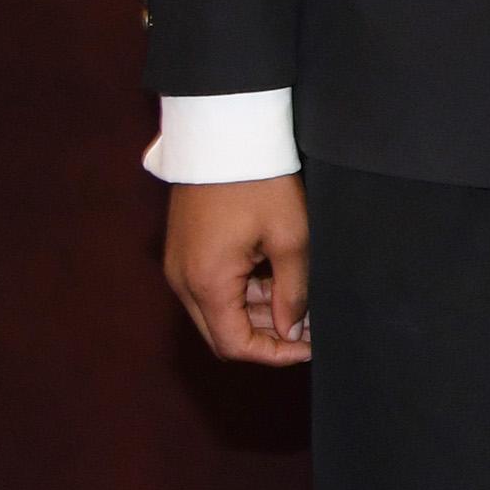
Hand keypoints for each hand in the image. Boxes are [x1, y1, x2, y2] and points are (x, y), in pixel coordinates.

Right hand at [164, 175, 311, 364]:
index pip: (234, 345)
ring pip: (219, 311)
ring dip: (258, 313)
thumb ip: (294, 290)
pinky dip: (244, 292)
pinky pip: (213, 287)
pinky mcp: (185, 251)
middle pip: (223, 333)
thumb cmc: (260, 181)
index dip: (273, 354)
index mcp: (206, 283)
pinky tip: (278, 278)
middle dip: (268, 336)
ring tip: (301, 300)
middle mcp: (183, 281)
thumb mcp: (291, 236)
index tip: (308, 347)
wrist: (225, 135)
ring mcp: (180, 266)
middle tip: (309, 327)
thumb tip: (293, 331)